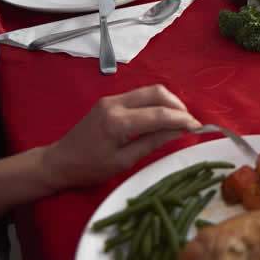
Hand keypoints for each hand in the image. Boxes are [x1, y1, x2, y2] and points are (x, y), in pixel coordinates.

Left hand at [40, 85, 200, 189]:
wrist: (59, 161)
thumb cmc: (90, 168)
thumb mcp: (124, 161)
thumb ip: (153, 143)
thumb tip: (180, 131)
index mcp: (118, 122)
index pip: (159, 114)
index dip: (182, 119)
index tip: (199, 127)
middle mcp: (116, 103)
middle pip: (157, 92)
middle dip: (178, 105)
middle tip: (190, 122)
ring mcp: (112, 99)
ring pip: (150, 90)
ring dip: (168, 102)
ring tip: (179, 120)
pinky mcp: (110, 100)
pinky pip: (140, 95)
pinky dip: (156, 102)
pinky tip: (162, 117)